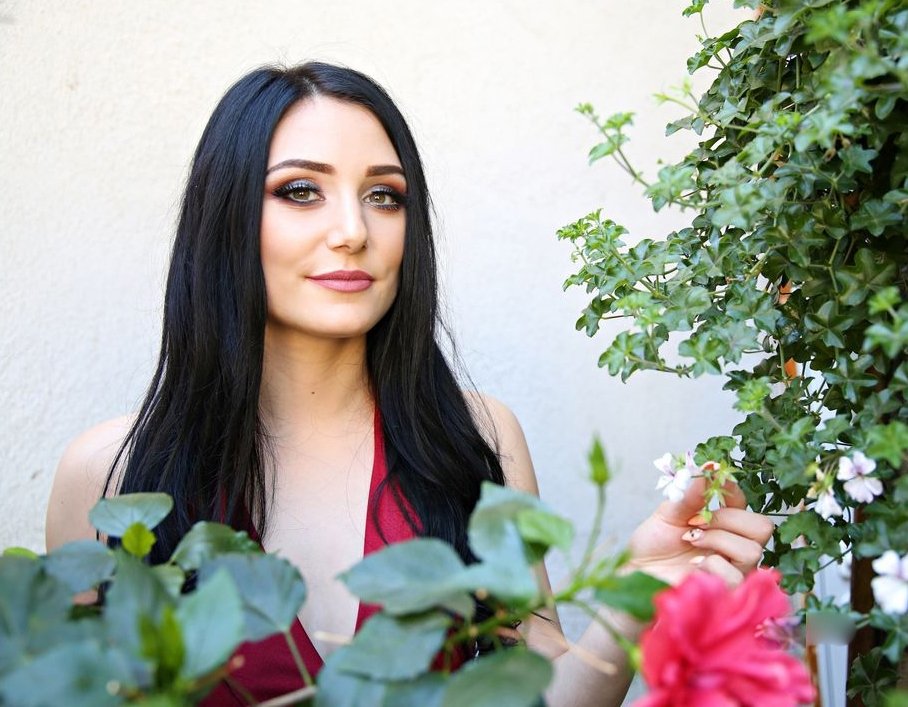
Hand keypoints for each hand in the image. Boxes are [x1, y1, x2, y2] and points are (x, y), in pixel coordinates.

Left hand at [626, 477, 773, 586]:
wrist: (637, 571)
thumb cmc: (653, 544)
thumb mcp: (668, 514)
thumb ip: (690, 496)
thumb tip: (708, 469)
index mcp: (723, 522)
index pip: (744, 501)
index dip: (731, 488)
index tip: (713, 479)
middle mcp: (734, 545)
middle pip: (762, 527)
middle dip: (728, 519)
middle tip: (697, 523)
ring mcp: (734, 569)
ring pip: (752, 551)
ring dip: (718, 541)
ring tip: (692, 542)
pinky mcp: (727, 592)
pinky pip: (736, 576)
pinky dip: (713, 565)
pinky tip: (694, 565)